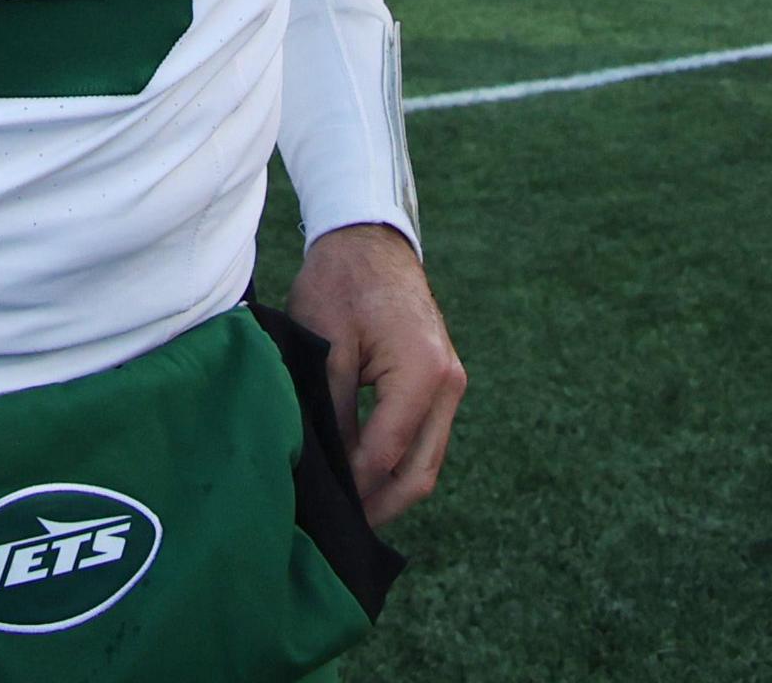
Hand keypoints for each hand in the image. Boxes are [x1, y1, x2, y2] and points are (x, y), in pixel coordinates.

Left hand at [285, 223, 465, 526]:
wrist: (370, 240)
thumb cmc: (340, 284)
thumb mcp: (325, 349)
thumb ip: (332, 413)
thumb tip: (328, 469)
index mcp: (423, 373)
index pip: (387, 452)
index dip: (354, 488)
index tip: (320, 510)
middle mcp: (448, 383)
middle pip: (422, 470)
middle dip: (381, 504)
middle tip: (340, 530)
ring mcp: (451, 383)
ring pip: (427, 459)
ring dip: (391, 487)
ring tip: (348, 511)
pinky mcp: (441, 382)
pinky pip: (424, 437)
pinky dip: (397, 461)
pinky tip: (362, 477)